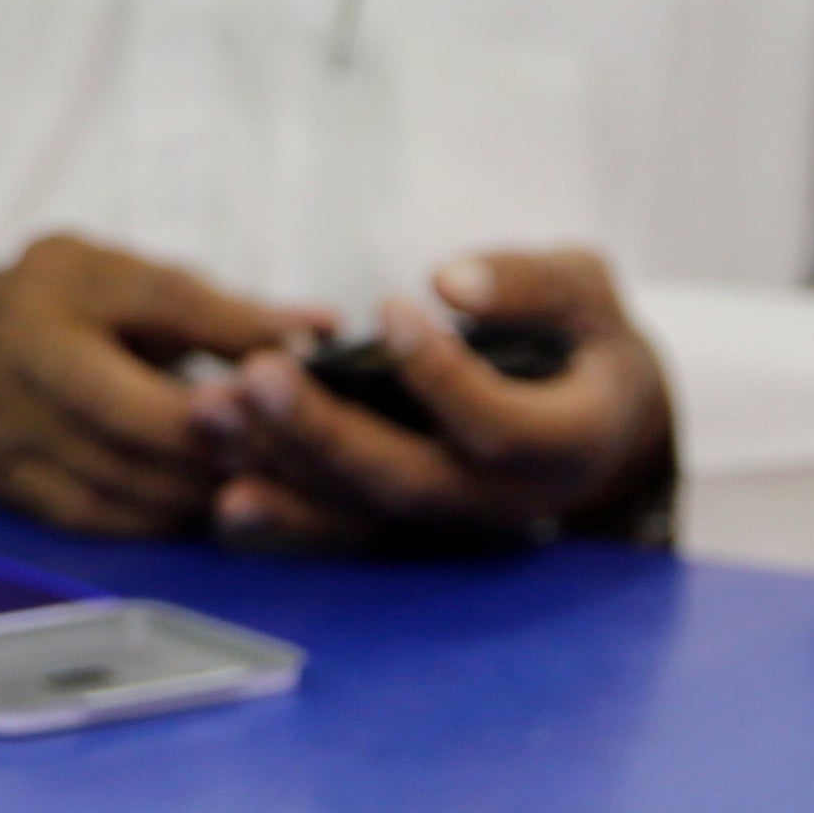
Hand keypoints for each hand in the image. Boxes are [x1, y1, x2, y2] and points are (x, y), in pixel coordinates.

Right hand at [0, 234, 306, 537]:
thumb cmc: (68, 300)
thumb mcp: (132, 277)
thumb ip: (225, 312)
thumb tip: (324, 328)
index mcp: (53, 297)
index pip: (153, 324)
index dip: (219, 379)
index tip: (284, 399)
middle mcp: (19, 371)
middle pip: (134, 425)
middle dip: (217, 446)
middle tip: (288, 455)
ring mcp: (10, 439)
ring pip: (124, 484)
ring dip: (200, 490)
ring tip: (265, 484)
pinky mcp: (13, 489)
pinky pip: (103, 520)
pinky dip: (163, 517)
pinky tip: (208, 506)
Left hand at [205, 250, 675, 553]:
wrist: (598, 430)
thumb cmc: (586, 344)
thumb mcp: (590, 295)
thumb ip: (532, 286)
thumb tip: (449, 282)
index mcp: (564, 446)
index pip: (500, 429)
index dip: (442, 376)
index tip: (388, 306)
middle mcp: (501, 503)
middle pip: (409, 483)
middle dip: (327, 435)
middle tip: (260, 377)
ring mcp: (447, 525)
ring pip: (360, 513)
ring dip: (281, 468)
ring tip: (214, 411)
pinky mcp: (404, 527)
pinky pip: (338, 530)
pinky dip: (281, 512)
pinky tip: (219, 485)